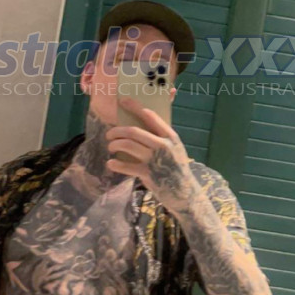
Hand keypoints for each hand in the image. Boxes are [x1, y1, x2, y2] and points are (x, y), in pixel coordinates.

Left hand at [105, 99, 198, 214]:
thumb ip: (161, 138)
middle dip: (118, 131)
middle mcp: (163, 145)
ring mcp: (155, 160)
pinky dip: (116, 164)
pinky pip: (126, 166)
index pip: (150, 116)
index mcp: (171, 136)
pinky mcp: (148, 174)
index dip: (134, 107)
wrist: (184, 193)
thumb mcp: (175, 149)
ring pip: (128, 145)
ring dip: (115, 144)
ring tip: (110, 147)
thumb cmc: (176, 168)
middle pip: (134, 131)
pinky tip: (111, 163)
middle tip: (110, 134)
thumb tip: (140, 127)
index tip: (123, 101)